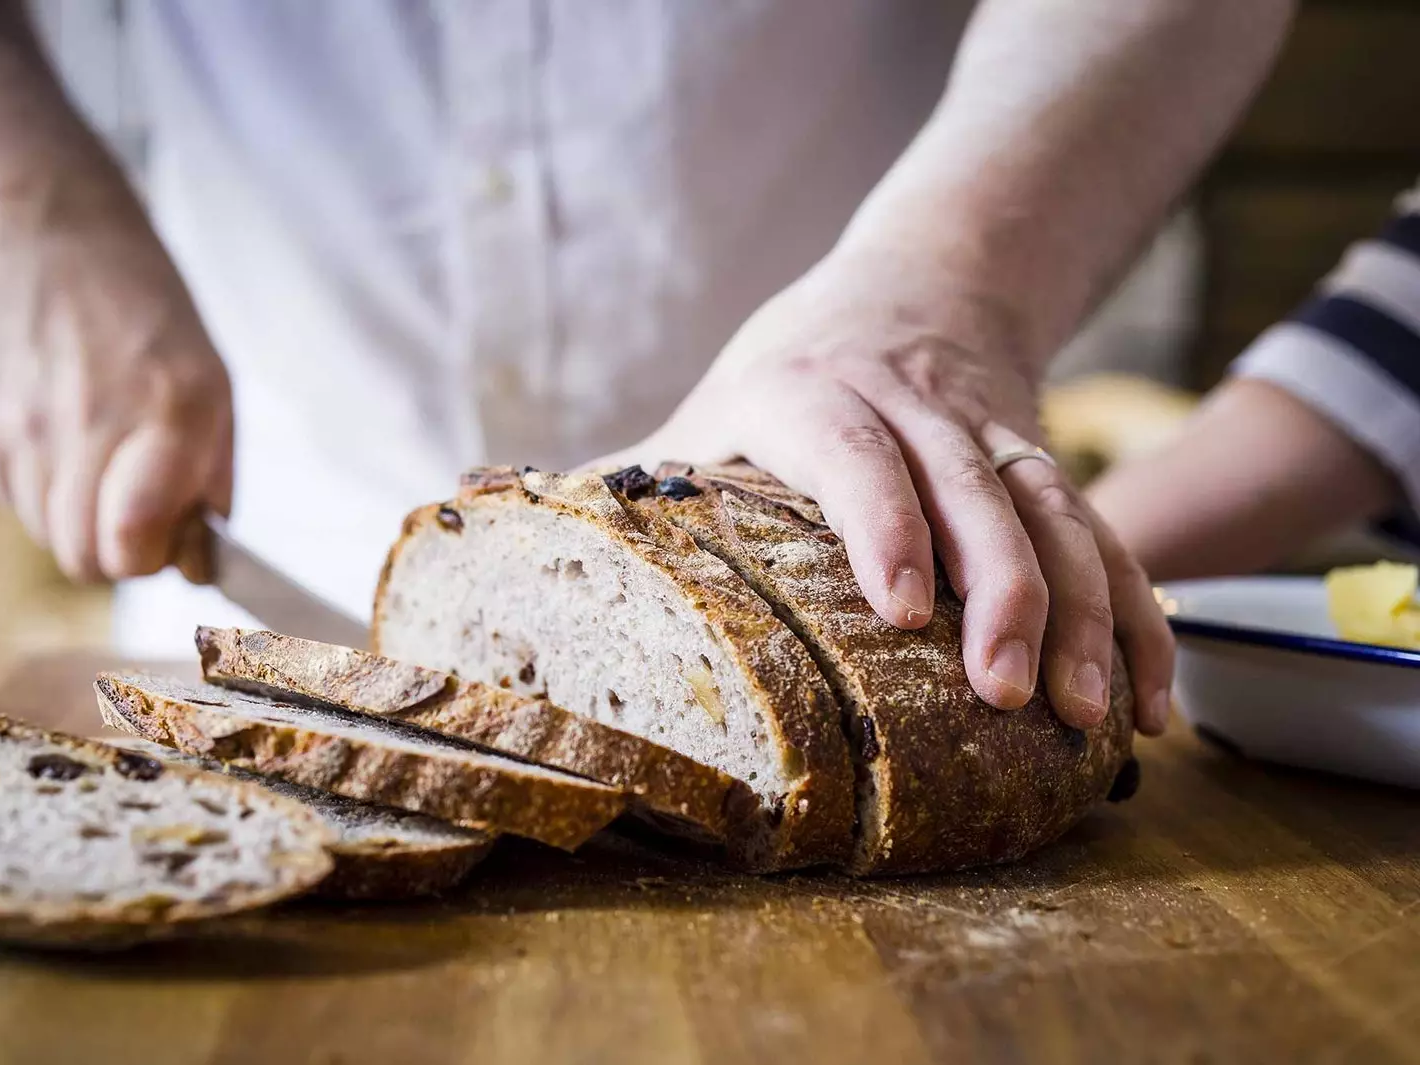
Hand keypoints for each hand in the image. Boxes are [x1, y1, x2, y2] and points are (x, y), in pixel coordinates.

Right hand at [0, 202, 231, 583]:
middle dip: (118, 554)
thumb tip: (200, 563)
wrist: (51, 241)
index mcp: (164, 410)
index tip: (168, 536)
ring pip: (48, 537)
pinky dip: (43, 493)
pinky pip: (14, 503)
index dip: (153, 558)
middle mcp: (85, 422)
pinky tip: (62, 442)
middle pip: (84, 559)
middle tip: (138, 514)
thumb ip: (214, 477)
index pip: (131, 543)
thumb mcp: (214, 384)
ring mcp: (21, 427)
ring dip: (80, 523)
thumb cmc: (148, 318)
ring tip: (101, 466)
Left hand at [606, 246, 1171, 735]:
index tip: (905, 607)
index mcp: (812, 392)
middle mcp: (915, 408)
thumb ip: (634, 476)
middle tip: (1008, 692)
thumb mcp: (712, 405)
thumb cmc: (794, 366)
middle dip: (1004, 592)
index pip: (854, 450)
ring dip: (1082, 614)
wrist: (922, 279)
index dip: (884, 523)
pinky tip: (1148, 697)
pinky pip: (1103, 534)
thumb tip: (500, 525)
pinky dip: (1135, 614)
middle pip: (974, 491)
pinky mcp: (1048, 465)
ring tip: (1087, 717)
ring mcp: (994, 434)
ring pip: (1053, 516)